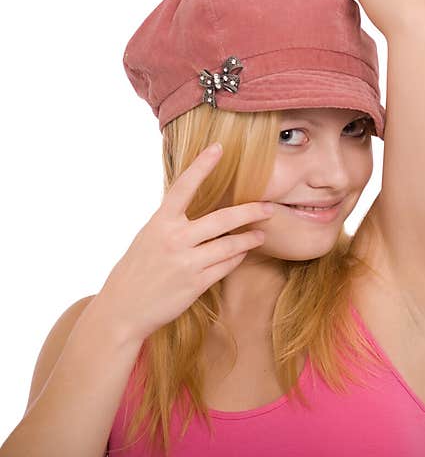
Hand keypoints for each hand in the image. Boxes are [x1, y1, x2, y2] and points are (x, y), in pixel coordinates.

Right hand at [94, 143, 275, 342]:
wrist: (123, 309)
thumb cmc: (137, 271)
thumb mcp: (148, 238)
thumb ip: (172, 223)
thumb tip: (198, 208)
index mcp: (159, 222)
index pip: (183, 186)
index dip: (202, 166)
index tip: (219, 147)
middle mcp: (174, 239)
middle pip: (222, 219)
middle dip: (250, 212)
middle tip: (269, 207)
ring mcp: (186, 262)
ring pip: (230, 245)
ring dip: (250, 239)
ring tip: (261, 234)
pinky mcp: (196, 283)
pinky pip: (226, 266)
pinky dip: (237, 258)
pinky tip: (243, 254)